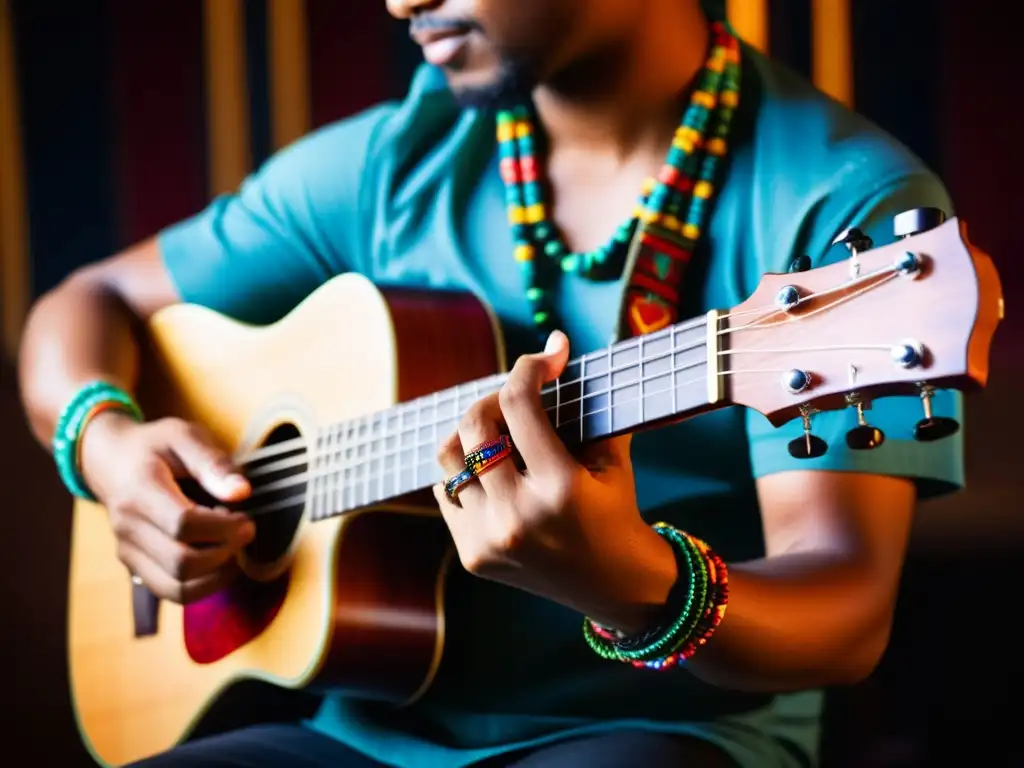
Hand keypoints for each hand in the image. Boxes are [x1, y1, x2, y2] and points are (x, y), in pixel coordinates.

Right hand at [79, 411, 254, 603]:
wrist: (110, 461)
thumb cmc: (155, 446)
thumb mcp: (184, 436)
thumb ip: (213, 462)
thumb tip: (242, 493)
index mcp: (140, 490)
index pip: (183, 524)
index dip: (224, 527)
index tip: (247, 518)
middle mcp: (128, 527)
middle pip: (181, 562)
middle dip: (225, 552)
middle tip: (244, 531)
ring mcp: (128, 552)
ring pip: (177, 588)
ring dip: (218, 575)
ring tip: (232, 548)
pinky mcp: (135, 567)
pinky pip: (171, 592)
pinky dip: (204, 586)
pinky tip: (220, 561)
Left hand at [432, 331, 675, 631]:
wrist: (615, 585)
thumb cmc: (616, 512)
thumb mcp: (611, 460)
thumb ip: (586, 405)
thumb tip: (556, 343)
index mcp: (559, 487)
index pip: (521, 405)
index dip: (529, 368)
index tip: (544, 357)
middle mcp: (518, 515)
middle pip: (474, 426)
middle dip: (494, 399)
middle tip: (514, 400)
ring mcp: (489, 538)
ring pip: (449, 458)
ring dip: (470, 436)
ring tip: (495, 435)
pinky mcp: (472, 555)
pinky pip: (446, 493)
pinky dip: (463, 474)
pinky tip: (489, 474)